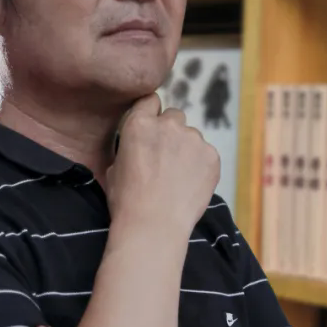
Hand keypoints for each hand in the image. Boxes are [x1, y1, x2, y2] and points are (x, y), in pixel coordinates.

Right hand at [106, 93, 219, 236]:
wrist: (154, 225)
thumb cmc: (127, 201)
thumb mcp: (114, 169)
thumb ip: (129, 148)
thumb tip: (138, 149)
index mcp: (139, 124)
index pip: (150, 101)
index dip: (152, 114)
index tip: (153, 128)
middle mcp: (168, 125)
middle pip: (175, 116)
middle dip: (171, 132)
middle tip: (167, 158)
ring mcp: (193, 139)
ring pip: (192, 137)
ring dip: (187, 150)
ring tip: (180, 178)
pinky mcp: (212, 155)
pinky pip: (207, 154)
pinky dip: (202, 166)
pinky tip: (192, 185)